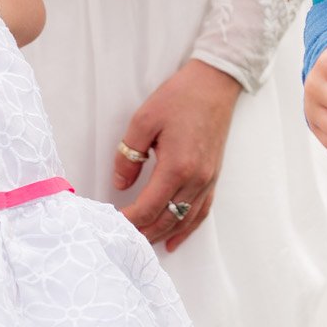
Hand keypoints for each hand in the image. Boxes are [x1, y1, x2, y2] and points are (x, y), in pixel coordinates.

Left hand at [113, 58, 241, 251]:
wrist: (215, 84)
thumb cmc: (180, 97)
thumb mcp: (144, 120)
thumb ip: (128, 154)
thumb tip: (120, 183)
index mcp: (177, 166)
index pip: (148, 207)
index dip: (128, 220)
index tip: (111, 223)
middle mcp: (196, 179)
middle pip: (166, 219)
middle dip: (142, 232)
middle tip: (122, 238)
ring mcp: (208, 180)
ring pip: (184, 220)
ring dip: (162, 234)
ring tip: (142, 242)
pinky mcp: (213, 176)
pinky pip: (201, 211)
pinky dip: (187, 229)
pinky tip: (175, 240)